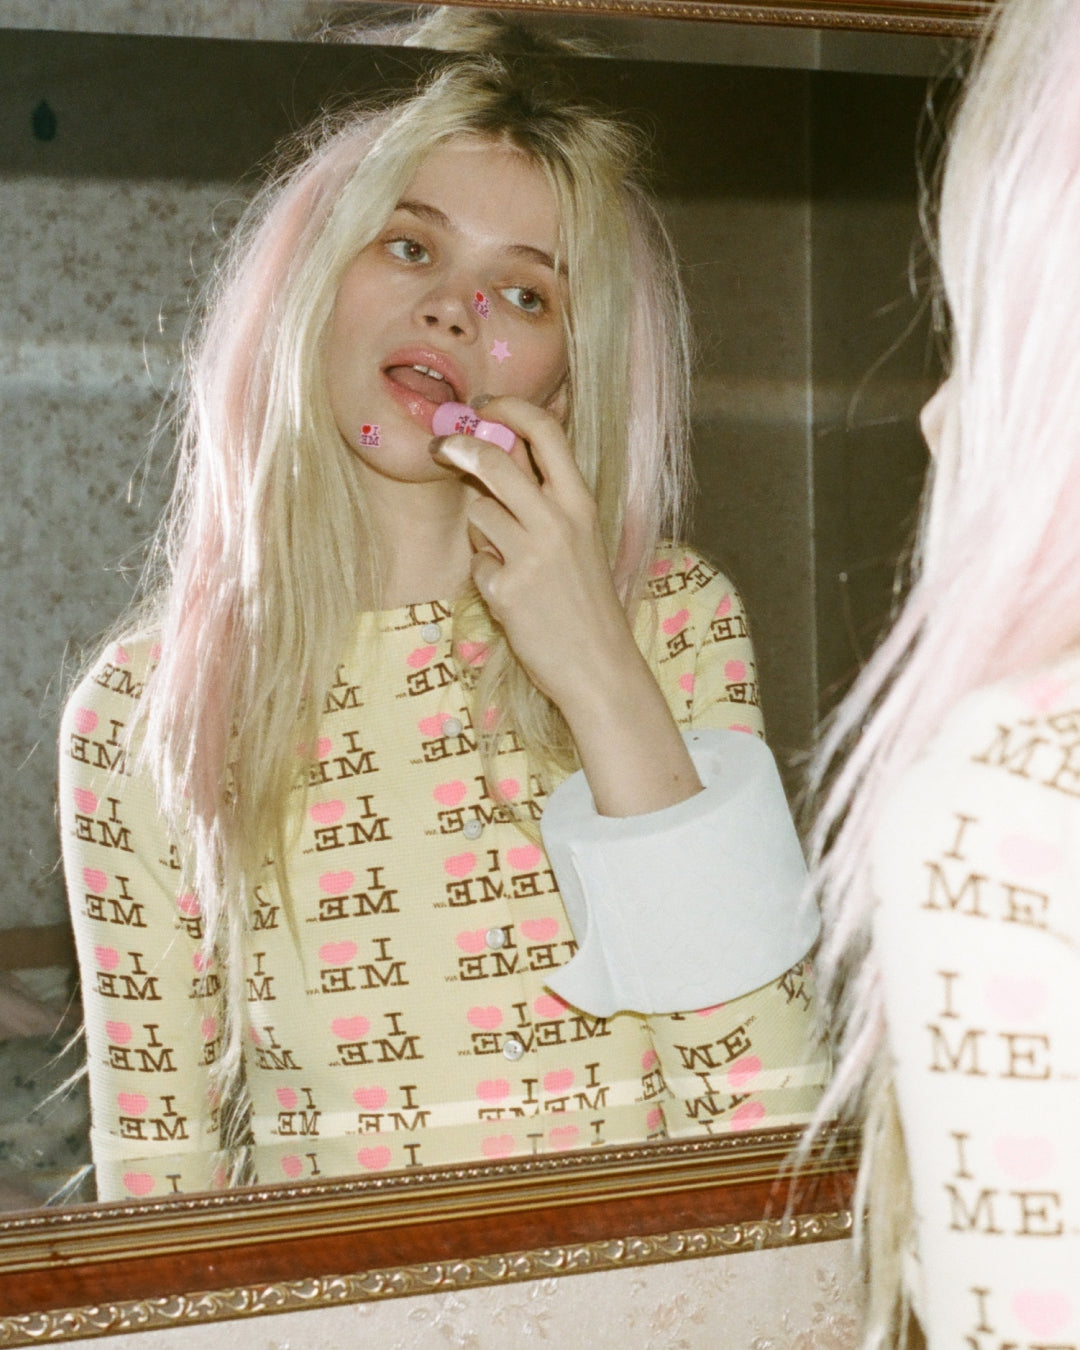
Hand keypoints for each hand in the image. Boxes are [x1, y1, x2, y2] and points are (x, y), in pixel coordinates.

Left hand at [431, 395, 702, 815]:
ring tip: (506, 559)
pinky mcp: (508, 588)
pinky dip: (487, 576)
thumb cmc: (586, 603)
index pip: (546, 432)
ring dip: (480, 529)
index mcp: (581, 503)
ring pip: (478, 513)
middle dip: (460, 446)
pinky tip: (512, 598)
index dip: (510, 408)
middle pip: (496, 461)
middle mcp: (559, 521)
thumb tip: (500, 459)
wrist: (599, 666)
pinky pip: (479, 564)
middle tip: (441, 446)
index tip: (485, 404)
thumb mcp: (580, 540)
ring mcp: (532, 553)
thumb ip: (546, 501)